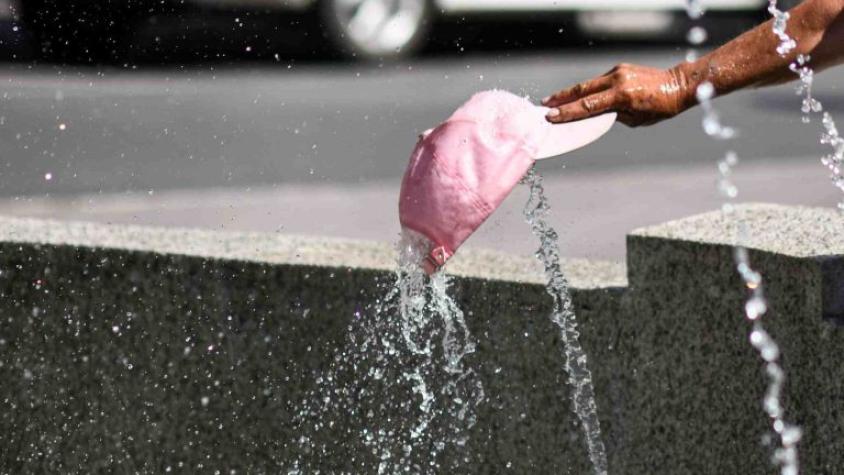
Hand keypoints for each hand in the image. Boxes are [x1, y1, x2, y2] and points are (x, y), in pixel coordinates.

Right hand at [542, 63, 694, 126]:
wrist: (678, 85)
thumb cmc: (659, 108)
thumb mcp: (635, 120)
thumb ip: (613, 115)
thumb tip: (595, 112)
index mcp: (622, 96)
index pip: (588, 106)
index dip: (567, 112)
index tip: (550, 116)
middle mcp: (618, 80)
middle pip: (582, 90)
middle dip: (561, 98)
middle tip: (544, 105)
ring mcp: (618, 72)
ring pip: (589, 84)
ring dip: (571, 93)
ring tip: (555, 100)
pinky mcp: (620, 68)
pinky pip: (600, 81)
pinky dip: (589, 90)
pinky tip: (579, 96)